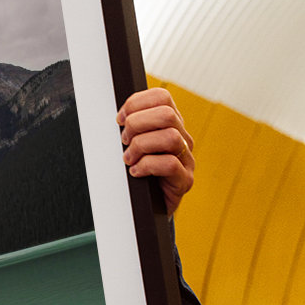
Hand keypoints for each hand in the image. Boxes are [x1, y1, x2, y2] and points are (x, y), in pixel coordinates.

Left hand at [117, 87, 194, 214]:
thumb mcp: (131, 144)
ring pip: (170, 137)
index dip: (136, 103)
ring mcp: (186, 159)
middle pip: (166, 114)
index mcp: (170, 124)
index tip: (120, 119)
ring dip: (141, 146)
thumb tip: (117, 116)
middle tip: (124, 141)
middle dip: (137, 124)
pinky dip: (146, 166)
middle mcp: (182, 138)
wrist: (146, 207)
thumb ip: (130, 127)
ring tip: (129, 158)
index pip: (161, 97)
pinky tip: (135, 172)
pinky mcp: (185, 180)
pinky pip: (170, 164)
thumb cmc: (137, 171)